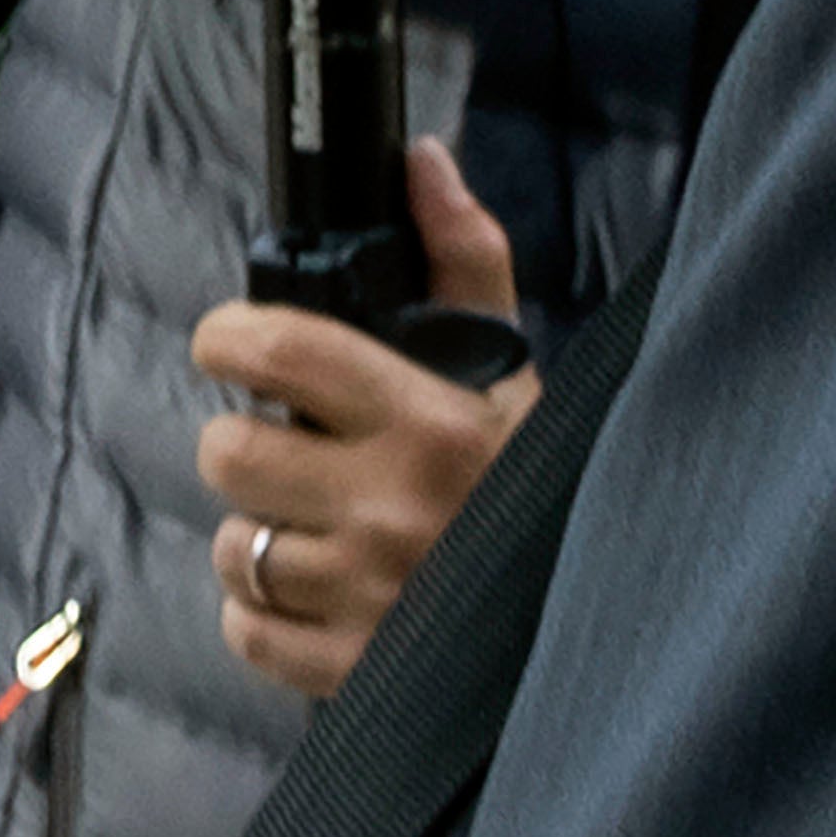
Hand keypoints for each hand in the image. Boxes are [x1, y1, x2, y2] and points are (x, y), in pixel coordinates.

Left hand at [192, 140, 536, 697]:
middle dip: (251, 446)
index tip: (234, 345)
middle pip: (227, 451)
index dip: (228, 337)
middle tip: (296, 453)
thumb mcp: (515, 379)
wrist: (607, 644)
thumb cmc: (548, 495)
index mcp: (430, 423)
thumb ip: (463, 262)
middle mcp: (393, 508)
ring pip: (232, 543)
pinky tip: (323, 596)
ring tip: (323, 529)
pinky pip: (246, 630)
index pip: (275, 348)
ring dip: (262, 533)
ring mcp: (371, 597)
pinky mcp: (355, 676)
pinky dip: (268, 615)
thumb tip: (422, 160)